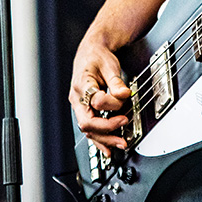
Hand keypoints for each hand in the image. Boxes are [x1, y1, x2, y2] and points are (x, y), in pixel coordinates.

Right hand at [69, 38, 131, 156]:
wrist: (90, 52)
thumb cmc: (97, 57)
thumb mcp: (109, 65)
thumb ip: (116, 81)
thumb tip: (125, 94)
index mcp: (82, 84)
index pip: (95, 101)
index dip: (111, 104)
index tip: (124, 99)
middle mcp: (77, 98)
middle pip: (87, 122)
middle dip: (107, 130)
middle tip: (124, 129)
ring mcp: (79, 106)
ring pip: (88, 130)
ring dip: (105, 139)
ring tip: (121, 143)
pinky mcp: (84, 111)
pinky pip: (90, 129)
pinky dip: (99, 140)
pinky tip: (107, 149)